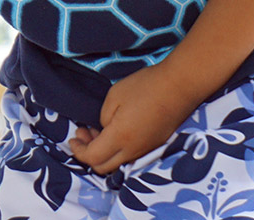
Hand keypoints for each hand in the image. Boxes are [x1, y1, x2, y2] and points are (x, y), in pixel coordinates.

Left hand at [69, 62, 202, 174]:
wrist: (180, 86)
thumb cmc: (145, 87)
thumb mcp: (114, 97)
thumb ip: (104, 119)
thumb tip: (104, 130)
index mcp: (121, 138)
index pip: (93, 158)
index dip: (78, 151)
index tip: (73, 138)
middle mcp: (134, 150)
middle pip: (104, 167)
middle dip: (88, 154)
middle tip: (83, 133)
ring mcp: (146, 150)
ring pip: (118, 163)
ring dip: (103, 151)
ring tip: (95, 130)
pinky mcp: (155, 145)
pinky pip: (130, 156)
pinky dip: (117, 149)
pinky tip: (113, 131)